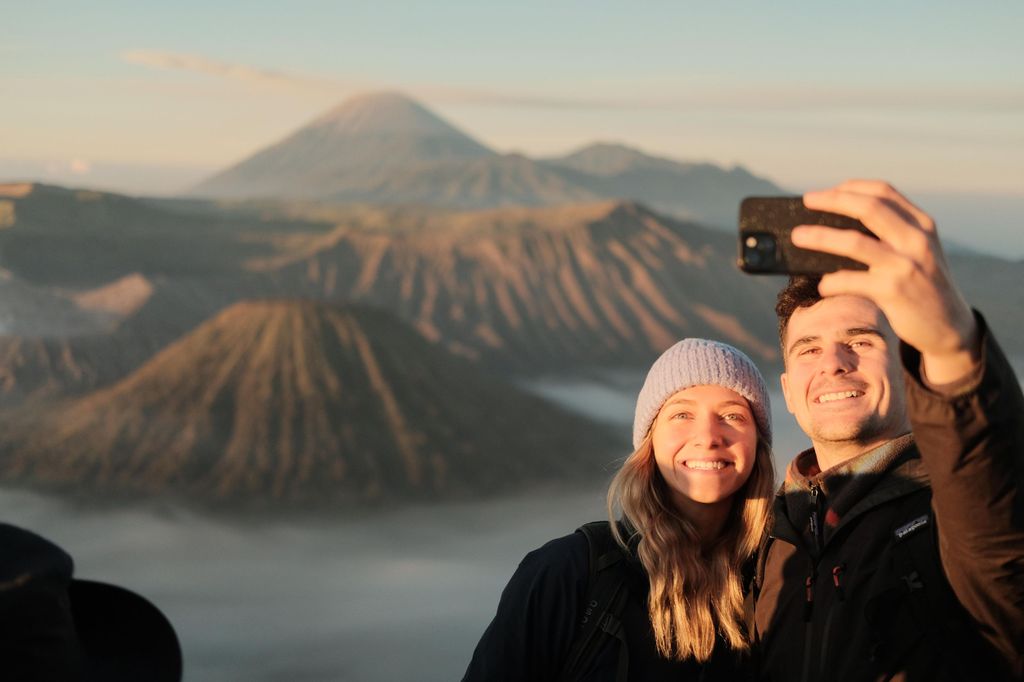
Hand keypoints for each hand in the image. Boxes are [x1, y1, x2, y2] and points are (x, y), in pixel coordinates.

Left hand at [792, 179, 979, 383]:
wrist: (949, 326)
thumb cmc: (922, 285)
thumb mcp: (917, 251)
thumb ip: (891, 233)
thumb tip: (836, 224)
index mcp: (921, 224)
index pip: (884, 192)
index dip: (852, 187)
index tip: (828, 191)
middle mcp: (916, 240)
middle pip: (868, 208)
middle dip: (832, 200)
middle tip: (807, 200)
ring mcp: (905, 265)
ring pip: (853, 242)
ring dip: (820, 237)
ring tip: (797, 236)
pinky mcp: (893, 291)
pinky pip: (851, 281)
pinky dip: (831, 282)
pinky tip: (822, 285)